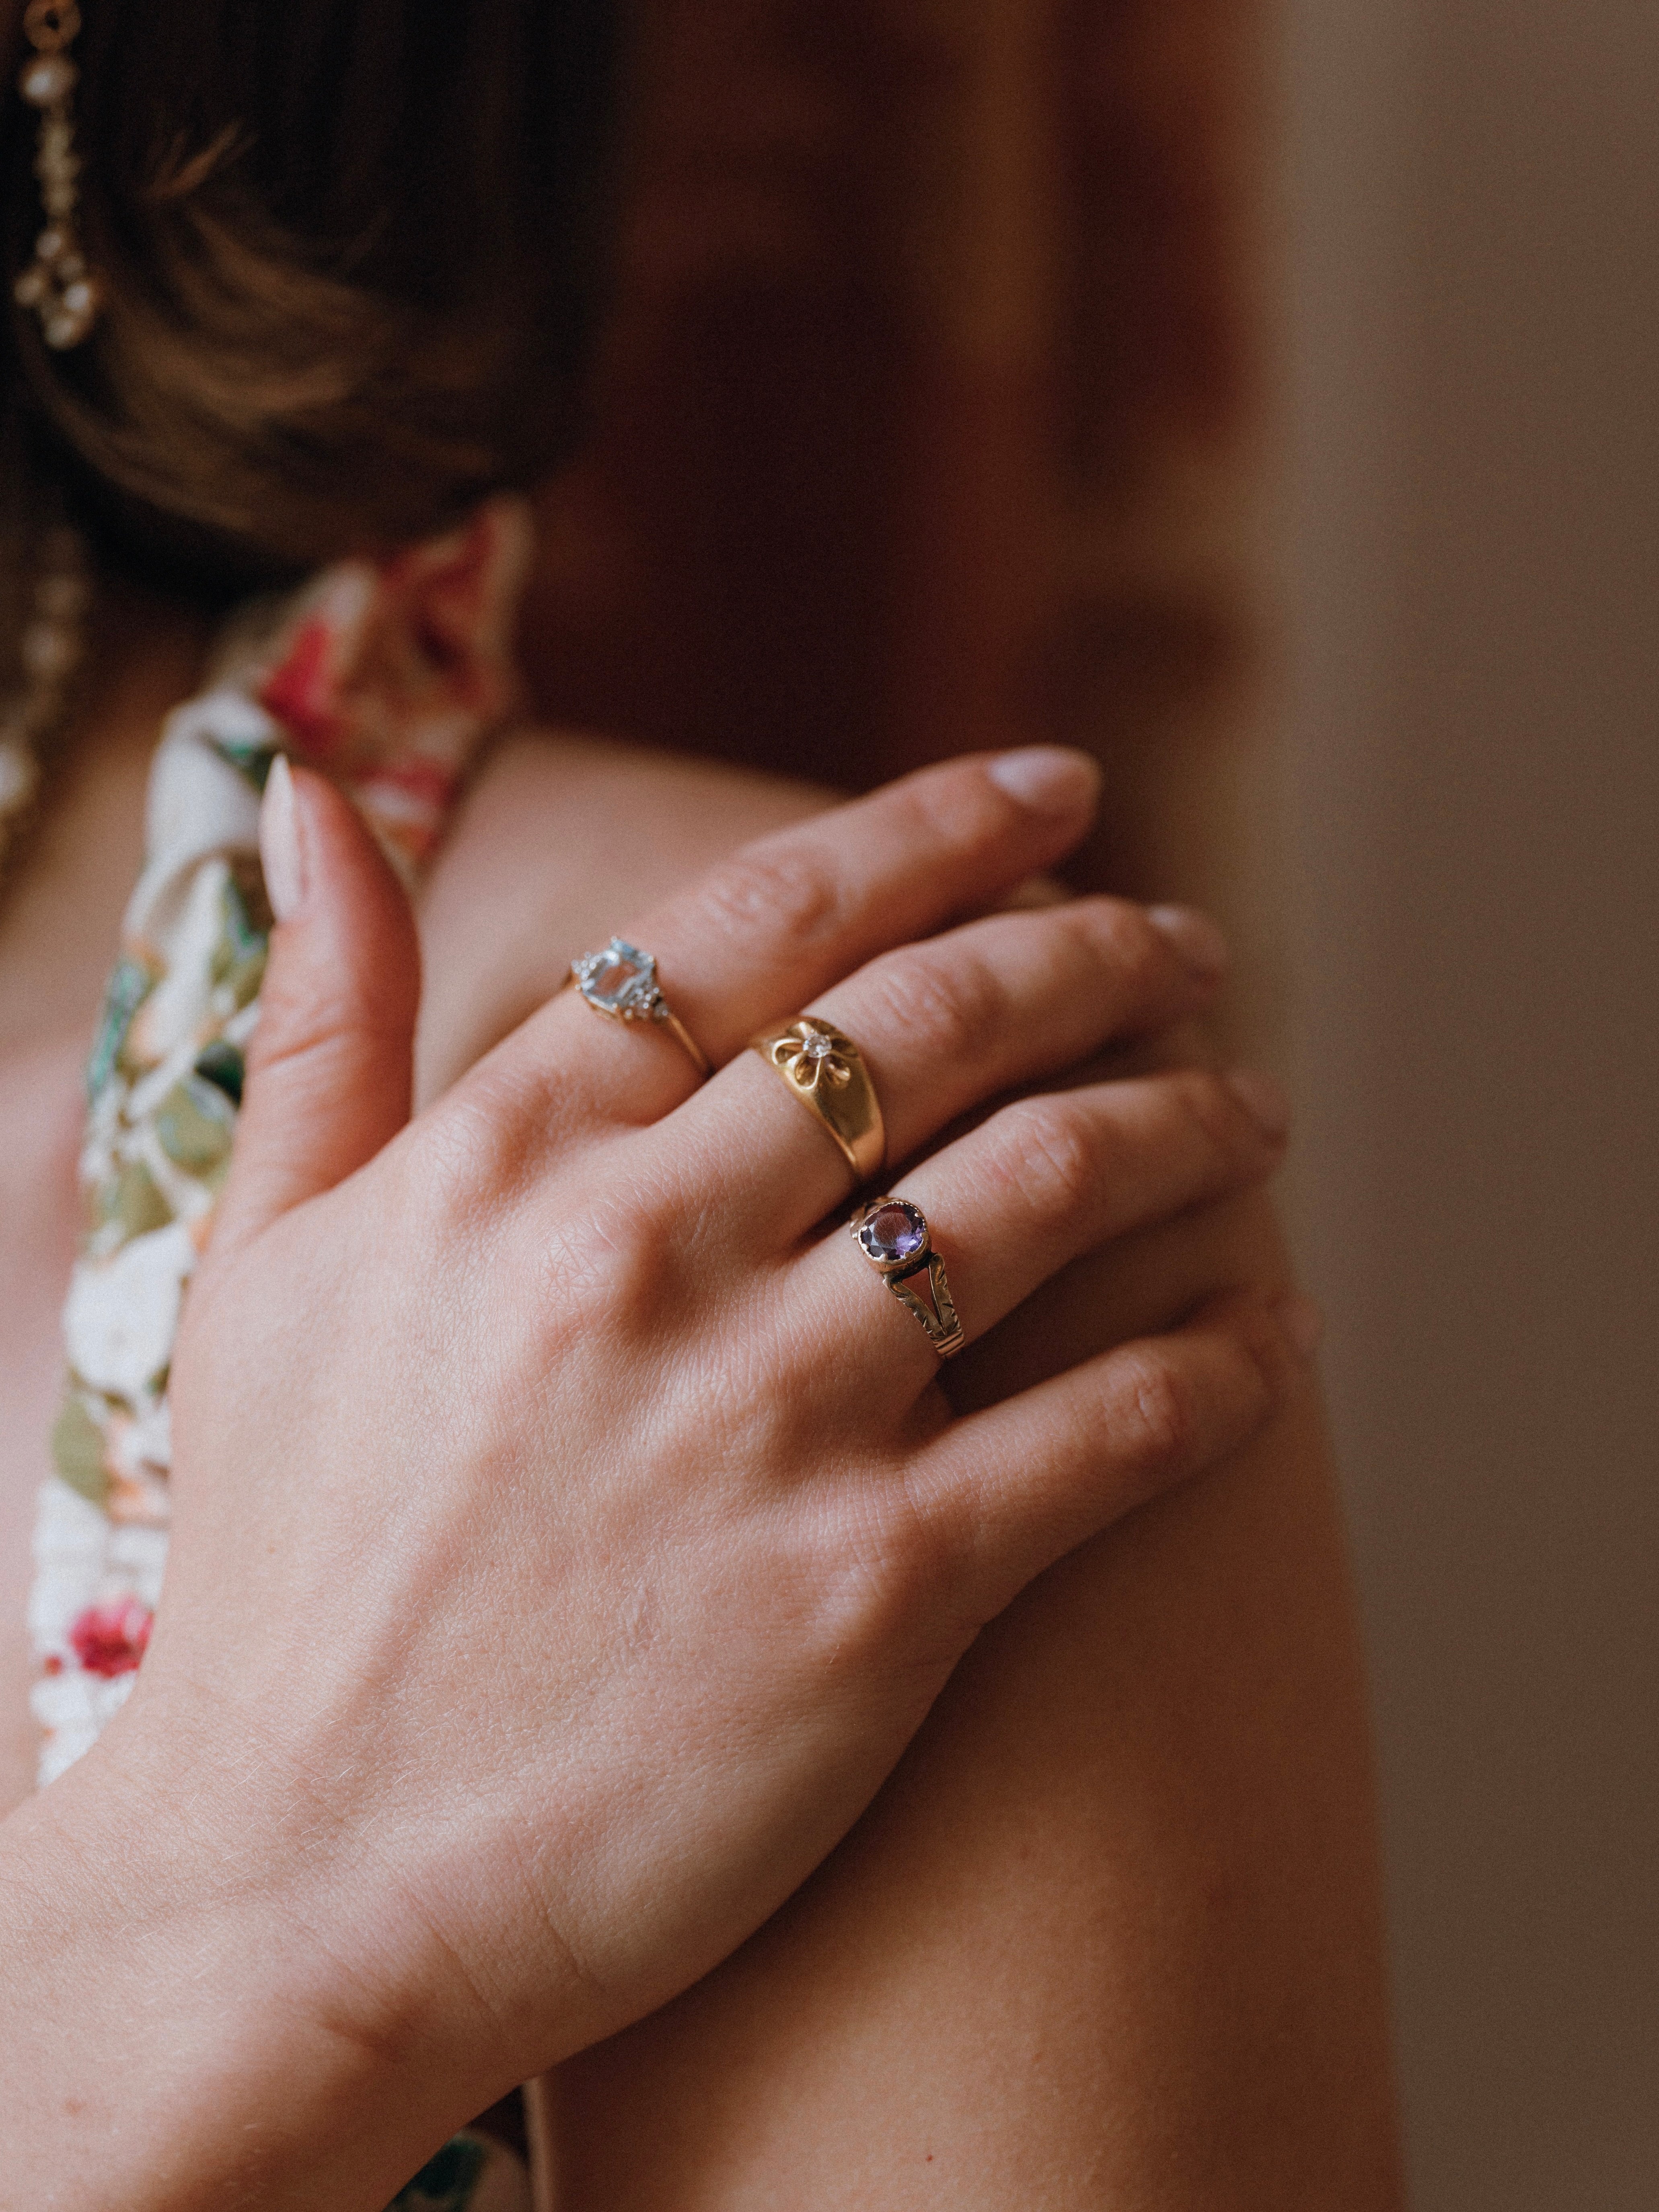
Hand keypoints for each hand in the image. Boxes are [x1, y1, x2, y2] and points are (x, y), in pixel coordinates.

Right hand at [2, 748, 1309, 2203]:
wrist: (303, 1891)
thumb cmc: (278, 1572)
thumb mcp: (259, 1266)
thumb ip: (320, 1025)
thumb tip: (308, 805)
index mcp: (506, 1160)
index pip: (770, 920)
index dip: (937, 827)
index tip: (1057, 789)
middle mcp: (644, 1256)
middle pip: (938, 1026)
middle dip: (1098, 951)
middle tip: (1190, 944)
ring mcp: (769, 1424)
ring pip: (1051, 1192)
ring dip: (1188, 1127)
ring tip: (1253, 1110)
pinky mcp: (875, 1596)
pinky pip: (1111, 1434)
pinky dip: (1222, 1363)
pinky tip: (1278, 1331)